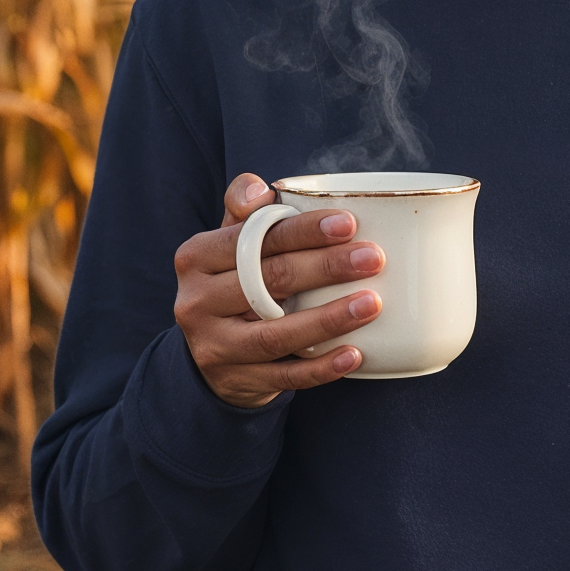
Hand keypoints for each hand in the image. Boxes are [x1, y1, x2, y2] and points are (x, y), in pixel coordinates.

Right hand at [173, 173, 383, 407]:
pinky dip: (321, 368)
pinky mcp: (235, 381)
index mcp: (197, 257)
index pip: (253, 238)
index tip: (349, 223)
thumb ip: (247, 210)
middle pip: (267, 281)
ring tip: (372, 303)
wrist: (211, 352)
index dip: (302, 231)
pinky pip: (284, 377)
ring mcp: (214, 346)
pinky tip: (355, 354)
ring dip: (328, 319)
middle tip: (373, 258)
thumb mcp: (231, 242)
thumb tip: (259, 189)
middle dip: (325, 267)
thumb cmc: (236, 280)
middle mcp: (196, 301)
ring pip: (275, 334)